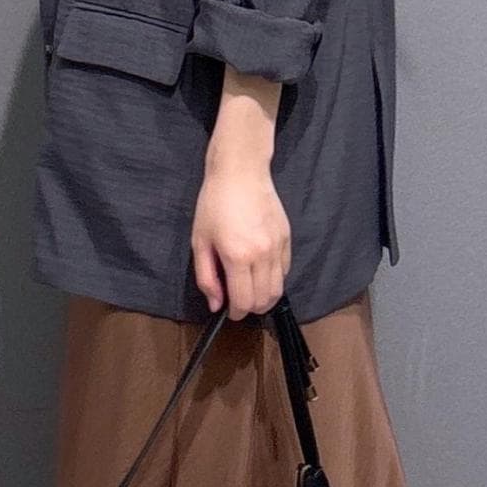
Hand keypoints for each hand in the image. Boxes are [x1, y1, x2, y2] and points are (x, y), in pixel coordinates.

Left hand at [191, 154, 290, 318]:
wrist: (241, 172)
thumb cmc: (214, 203)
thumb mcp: (200, 241)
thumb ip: (206, 276)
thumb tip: (216, 304)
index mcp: (237, 257)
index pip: (243, 301)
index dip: (235, 314)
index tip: (228, 312)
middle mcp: (262, 255)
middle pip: (264, 300)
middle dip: (250, 309)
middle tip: (238, 304)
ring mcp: (277, 247)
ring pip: (279, 289)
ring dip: (265, 298)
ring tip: (251, 293)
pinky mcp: (287, 239)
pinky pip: (285, 271)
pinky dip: (275, 280)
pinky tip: (261, 275)